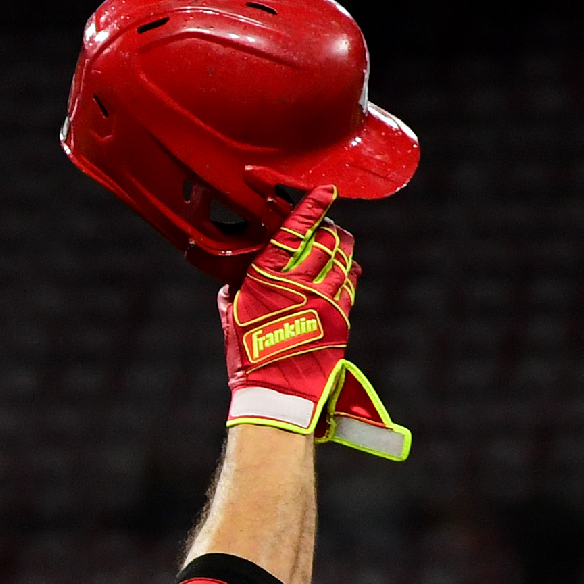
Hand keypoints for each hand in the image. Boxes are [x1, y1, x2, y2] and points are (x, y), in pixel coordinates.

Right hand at [217, 187, 409, 460]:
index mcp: (265, 276)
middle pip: (325, 239)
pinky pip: (351, 283)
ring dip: (344, 245)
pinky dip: (351, 271)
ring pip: (343, 258)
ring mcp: (323, 298)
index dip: (312, 206)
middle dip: (329, 227)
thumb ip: (234, 296)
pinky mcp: (340, 316)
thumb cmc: (248, 359)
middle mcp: (296, 282)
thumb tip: (232, 285)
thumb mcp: (232, 320)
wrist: (277, 392)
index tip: (326, 191)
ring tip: (342, 240)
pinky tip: (350, 267)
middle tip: (329, 223)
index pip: (293, 230)